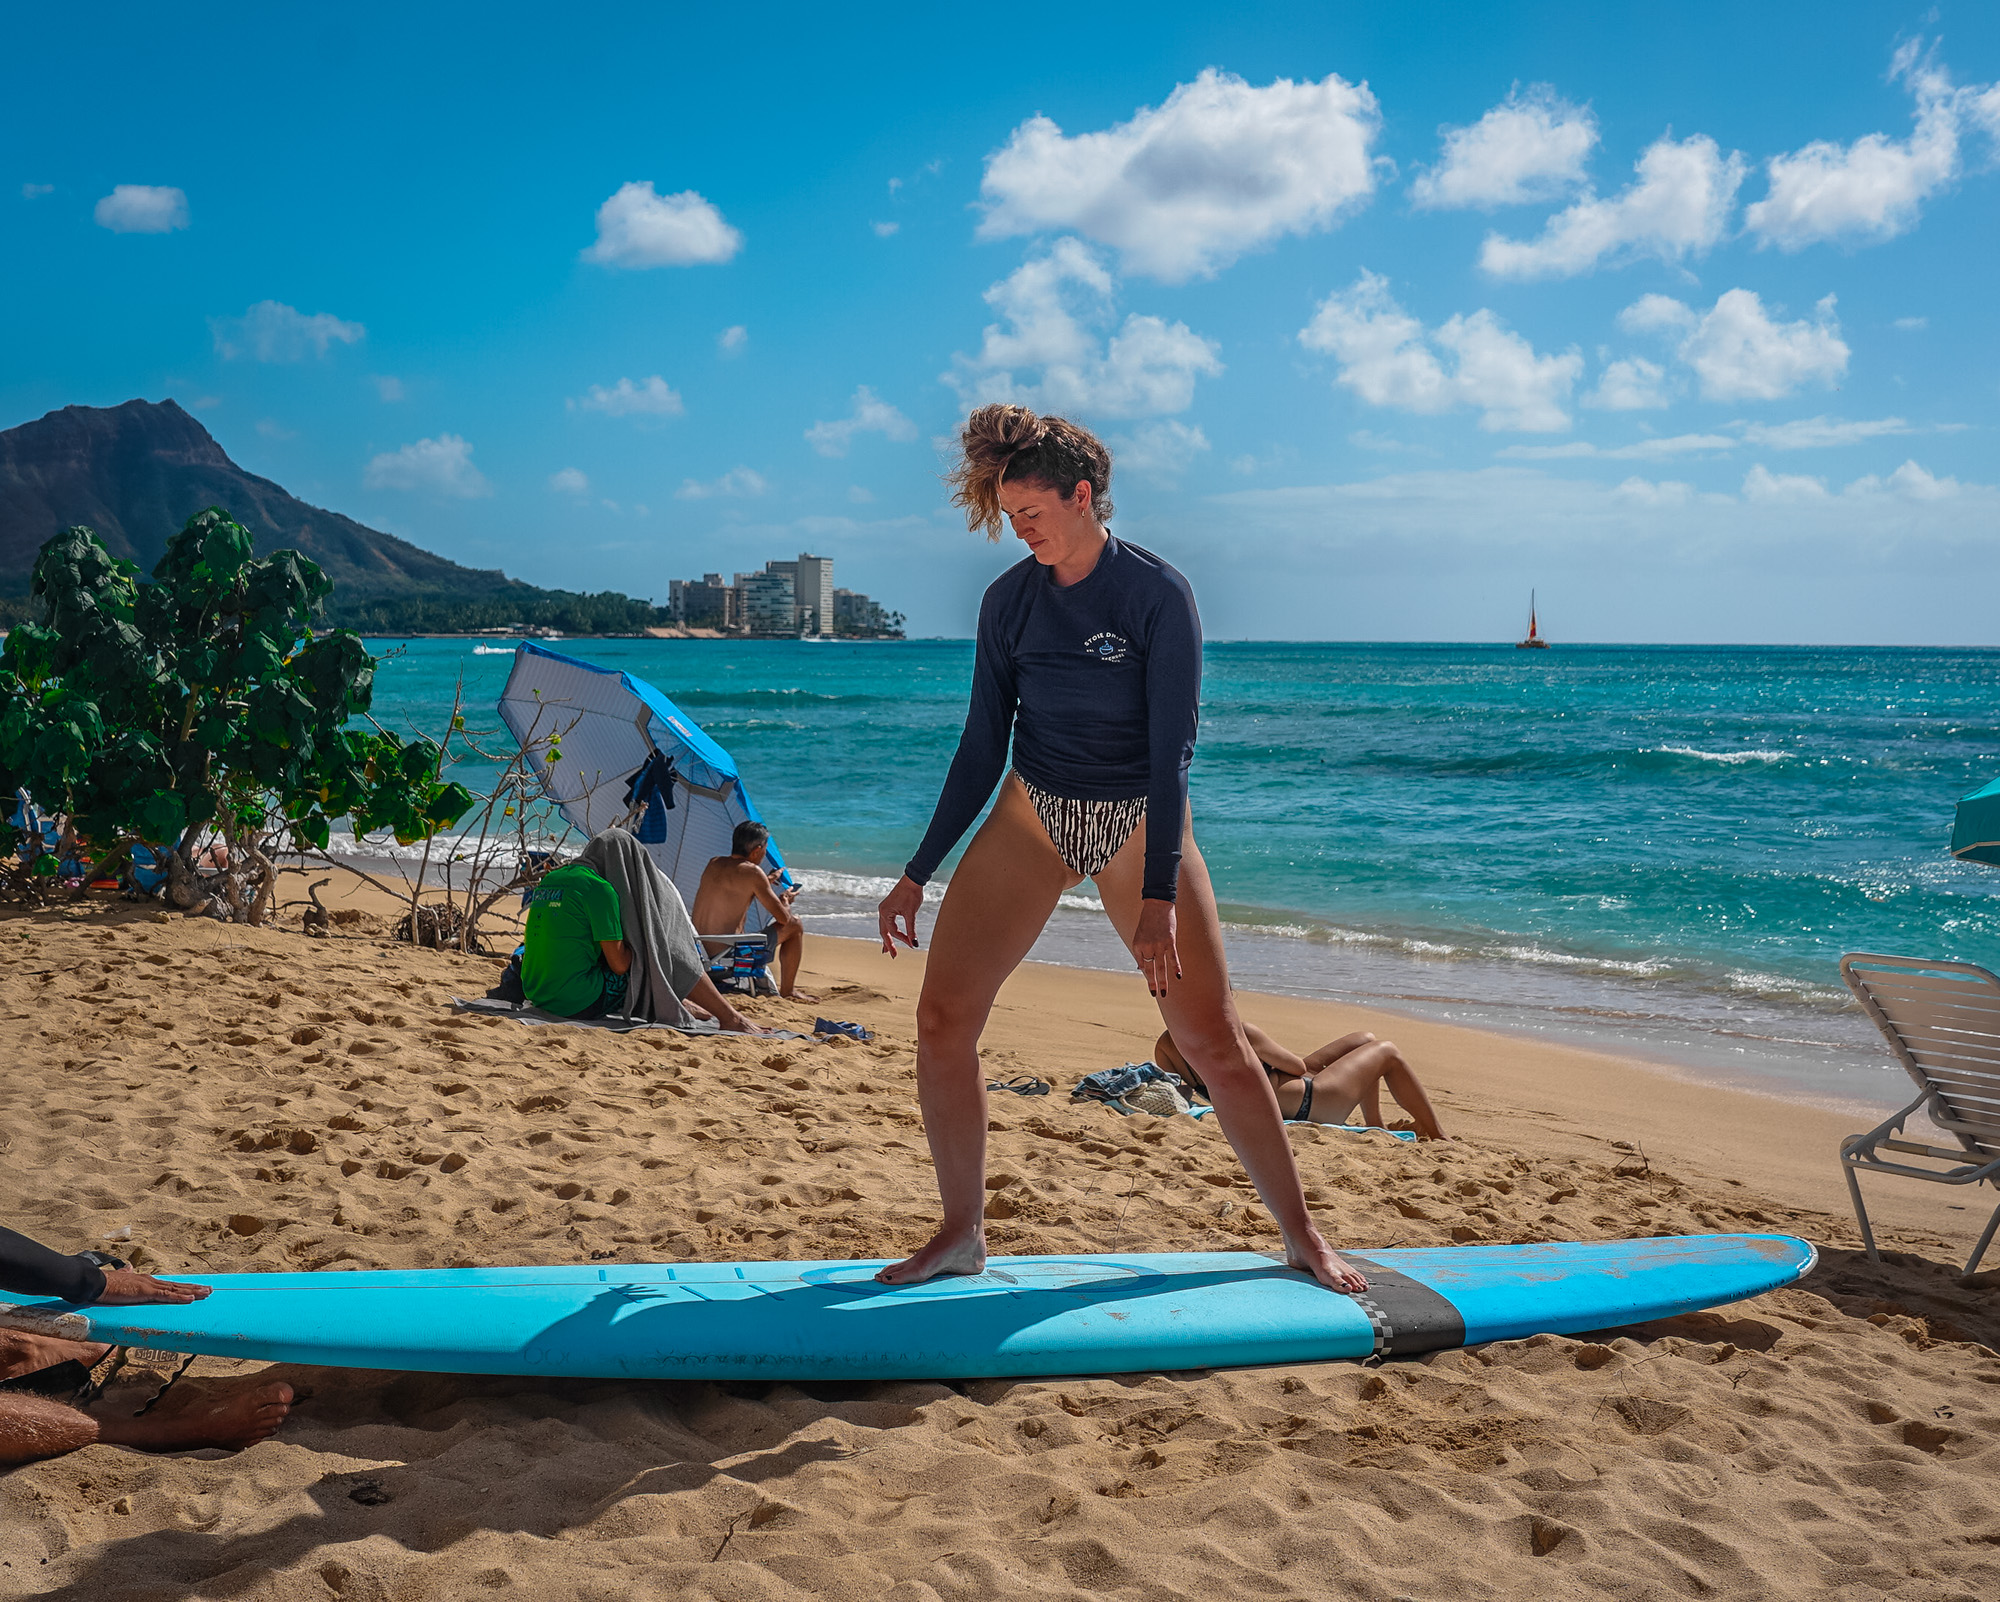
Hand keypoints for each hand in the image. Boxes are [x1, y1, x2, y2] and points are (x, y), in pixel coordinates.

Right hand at [94, 1269, 211, 1305]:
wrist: (96, 1282)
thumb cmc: (105, 1284)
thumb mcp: (119, 1279)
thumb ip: (126, 1274)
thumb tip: (128, 1267)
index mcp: (146, 1281)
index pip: (169, 1284)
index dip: (183, 1286)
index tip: (195, 1287)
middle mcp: (151, 1281)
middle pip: (177, 1286)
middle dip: (194, 1288)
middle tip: (210, 1290)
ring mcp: (150, 1286)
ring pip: (176, 1290)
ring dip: (192, 1292)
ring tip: (206, 1293)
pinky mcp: (146, 1292)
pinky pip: (166, 1296)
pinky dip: (179, 1297)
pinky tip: (190, 1298)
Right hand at [878, 875, 922, 954]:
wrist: (912, 879)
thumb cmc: (912, 894)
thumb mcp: (911, 914)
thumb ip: (911, 930)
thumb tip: (914, 944)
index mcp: (885, 913)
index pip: (894, 931)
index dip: (904, 939)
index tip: (913, 944)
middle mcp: (882, 911)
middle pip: (884, 932)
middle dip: (889, 943)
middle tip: (893, 956)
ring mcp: (884, 909)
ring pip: (884, 927)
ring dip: (887, 938)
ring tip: (887, 950)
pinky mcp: (889, 907)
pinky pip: (887, 922)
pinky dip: (889, 930)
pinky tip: (891, 935)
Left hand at [1133, 898, 1180, 997]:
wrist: (1156, 905)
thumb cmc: (1148, 921)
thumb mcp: (1139, 935)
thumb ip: (1140, 951)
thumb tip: (1141, 967)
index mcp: (1137, 946)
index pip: (1142, 966)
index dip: (1148, 976)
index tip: (1152, 985)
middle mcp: (1146, 947)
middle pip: (1150, 969)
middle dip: (1153, 984)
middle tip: (1156, 995)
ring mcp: (1158, 945)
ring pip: (1161, 967)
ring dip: (1163, 981)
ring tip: (1164, 993)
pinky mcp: (1169, 941)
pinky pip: (1172, 957)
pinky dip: (1175, 967)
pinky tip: (1178, 977)